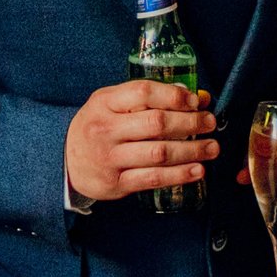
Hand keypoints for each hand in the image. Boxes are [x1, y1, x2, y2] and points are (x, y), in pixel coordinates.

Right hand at [66, 81, 217, 202]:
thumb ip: (146, 99)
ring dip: (192, 150)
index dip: (174, 96)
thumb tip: (194, 98)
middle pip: (156, 123)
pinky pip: (153, 178)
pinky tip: (197, 170)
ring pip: (159, 153)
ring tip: (212, 148)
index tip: (196, 101)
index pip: (143, 93)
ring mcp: (110, 158)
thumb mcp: (111, 104)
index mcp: (104, 103)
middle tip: (210, 123)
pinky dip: (179, 175)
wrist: (65, 162)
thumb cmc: (97, 127)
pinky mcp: (116, 183)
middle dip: (190, 123)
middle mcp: (105, 129)